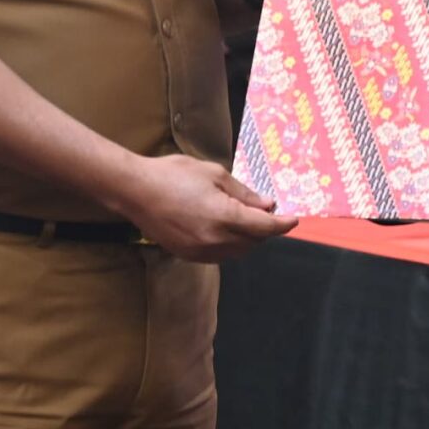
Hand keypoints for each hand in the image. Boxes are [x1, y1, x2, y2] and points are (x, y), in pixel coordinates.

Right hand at [109, 154, 296, 262]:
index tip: (293, 220)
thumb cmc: (173, 174)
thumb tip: (267, 205)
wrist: (134, 190)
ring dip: (248, 238)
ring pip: (238, 251)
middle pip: (254, 242)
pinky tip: (226, 228)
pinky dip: (230, 244)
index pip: (264, 228)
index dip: (282, 224)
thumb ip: (244, 193)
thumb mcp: (215, 174)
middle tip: (266, 210)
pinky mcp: (187, 255)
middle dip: (265, 229)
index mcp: (223, 217)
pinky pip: (219, 255)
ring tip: (245, 218)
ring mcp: (199, 250)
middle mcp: (214, 239)